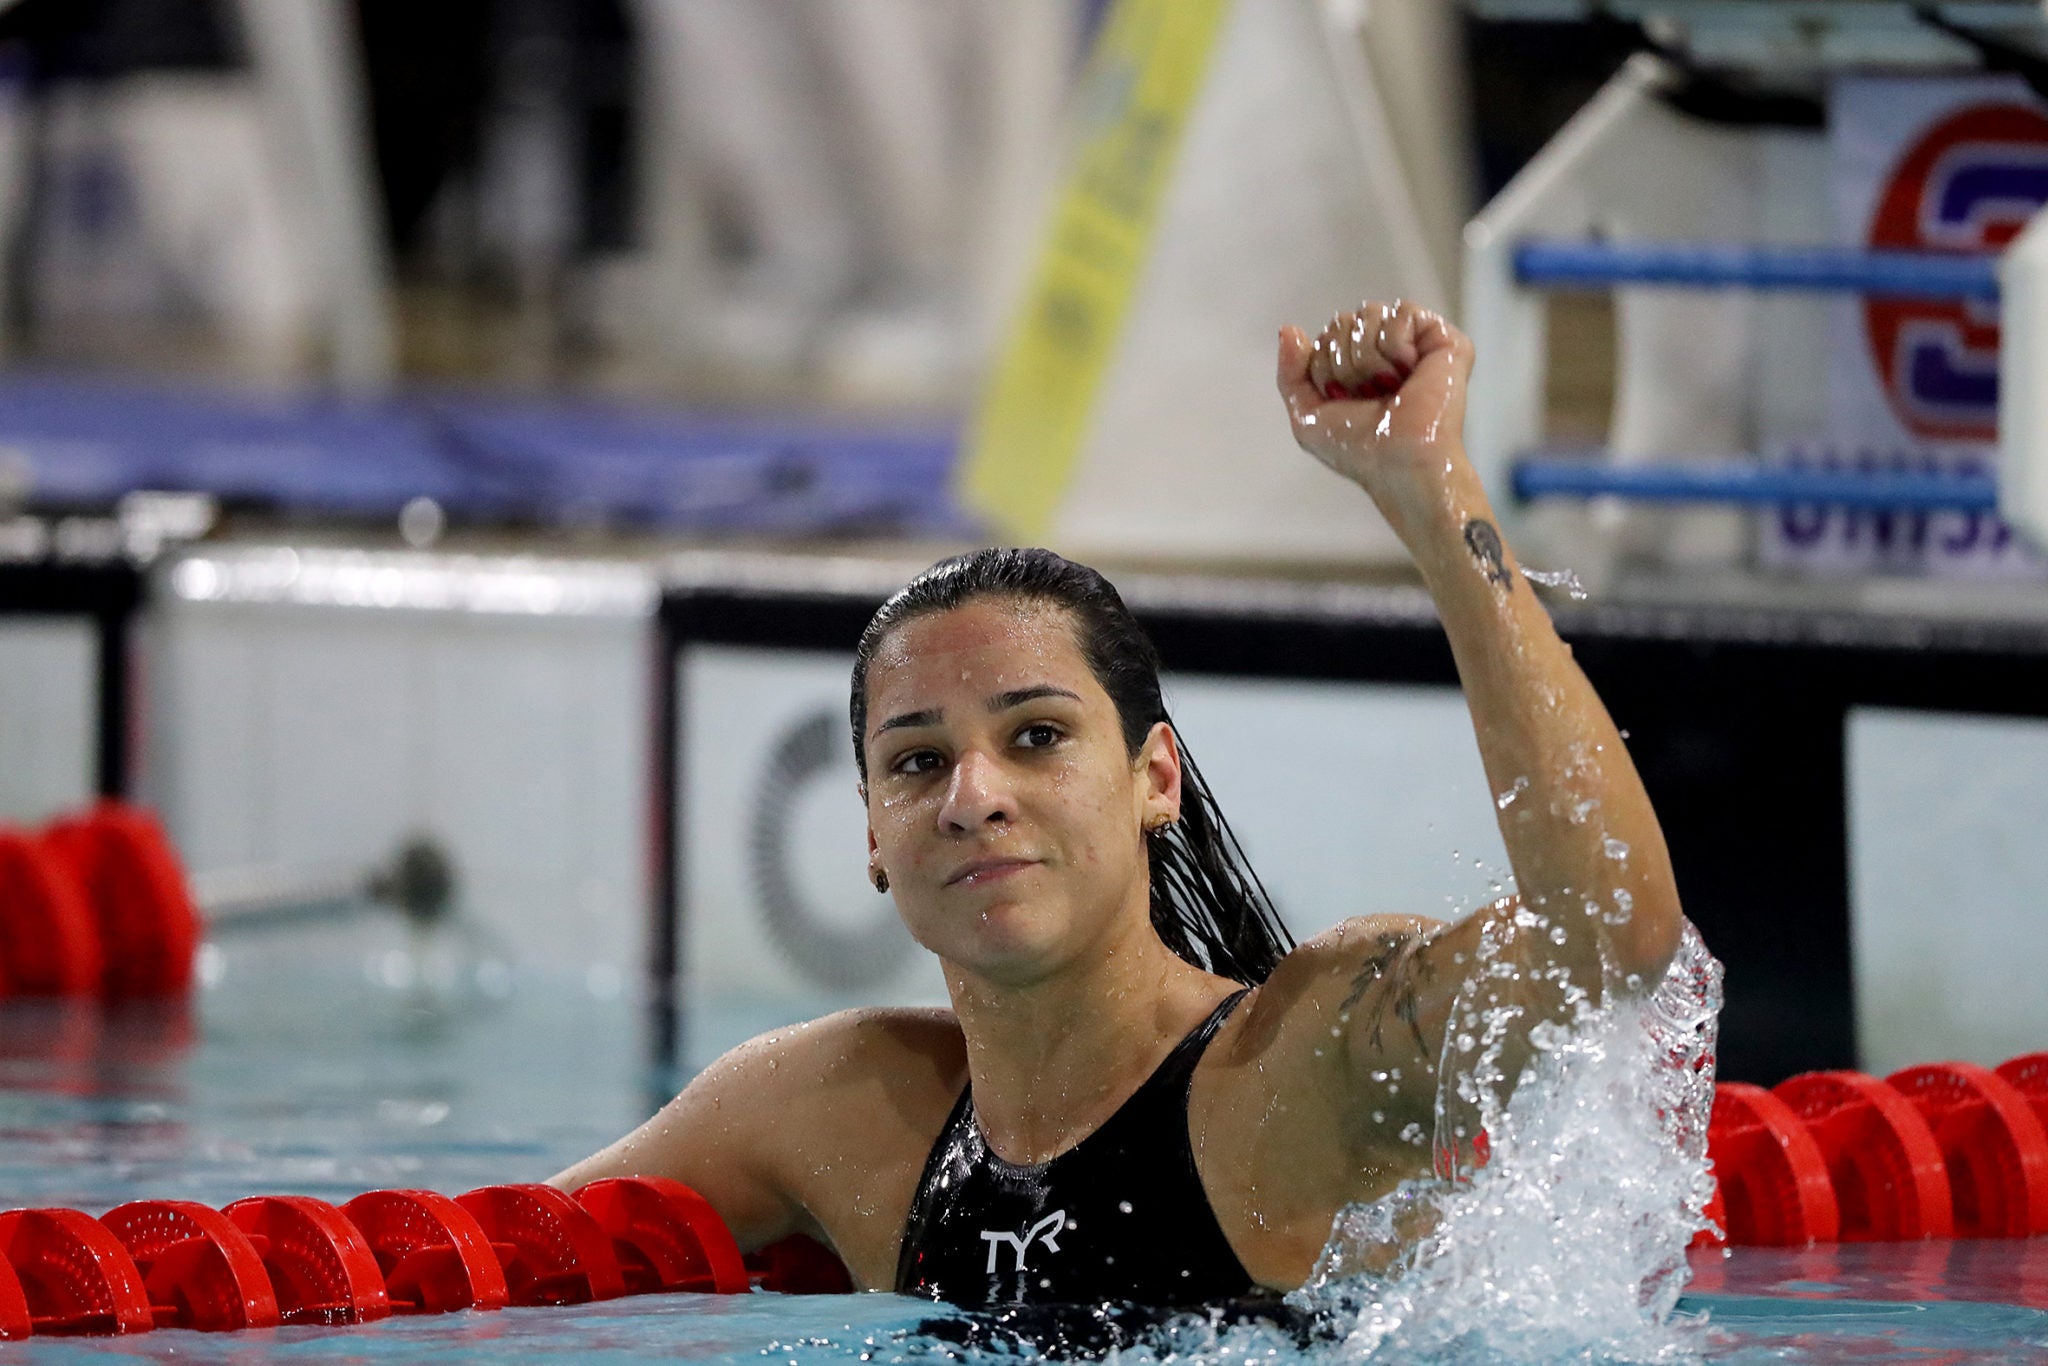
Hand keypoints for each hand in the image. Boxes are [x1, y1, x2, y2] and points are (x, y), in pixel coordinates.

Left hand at [1276, 301, 1475, 530]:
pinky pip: (1402, 311)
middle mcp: (1387, 353)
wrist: (1398, 462)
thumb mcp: (1307, 418)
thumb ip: (1291, 374)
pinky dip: (1395, 344)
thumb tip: (1289, 329)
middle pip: (1344, 321)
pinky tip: (1408, 371)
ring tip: (1389, 388)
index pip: (1327, 336)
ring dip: (1368, 358)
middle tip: (1368, 395)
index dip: (1324, 368)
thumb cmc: (1358, 450)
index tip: (1344, 400)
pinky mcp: (1445, 341)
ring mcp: (1416, 346)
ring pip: (1370, 313)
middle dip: (1344, 362)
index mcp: (1358, 367)